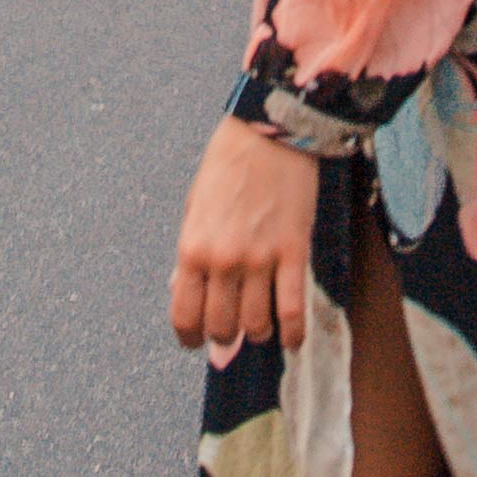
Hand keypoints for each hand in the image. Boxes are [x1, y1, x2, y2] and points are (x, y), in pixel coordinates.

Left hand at [169, 116, 316, 358]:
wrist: (268, 132)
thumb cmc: (227, 166)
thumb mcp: (194, 209)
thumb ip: (189, 256)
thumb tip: (183, 294)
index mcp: (192, 248)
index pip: (184, 315)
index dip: (189, 338)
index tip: (195, 343)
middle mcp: (222, 260)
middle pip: (221, 326)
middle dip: (224, 337)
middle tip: (231, 332)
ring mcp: (259, 258)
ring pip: (256, 324)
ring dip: (257, 333)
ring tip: (260, 327)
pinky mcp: (293, 251)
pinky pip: (292, 309)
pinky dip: (291, 333)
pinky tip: (290, 339)